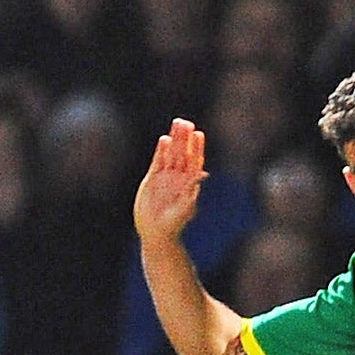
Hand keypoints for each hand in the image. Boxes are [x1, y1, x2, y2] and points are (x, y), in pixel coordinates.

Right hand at [135, 119, 207, 241]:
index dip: (197, 147)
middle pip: (182, 153)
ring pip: (170, 154)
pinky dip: (160, 151)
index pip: (194, 160)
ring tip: (176, 124)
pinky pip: (157, 162)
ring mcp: (165, 177)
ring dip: (173, 140)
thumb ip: (192, 189)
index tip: (199, 134)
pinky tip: (163, 140)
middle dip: (184, 138)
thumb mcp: (186, 206)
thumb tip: (201, 174)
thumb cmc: (175, 223)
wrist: (157, 232)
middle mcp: (178, 177)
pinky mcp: (152, 179)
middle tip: (186, 122)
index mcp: (189, 182)